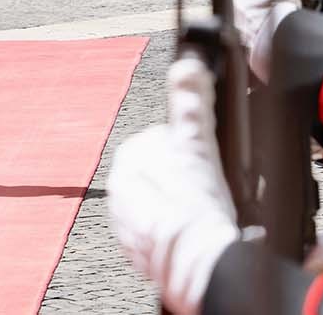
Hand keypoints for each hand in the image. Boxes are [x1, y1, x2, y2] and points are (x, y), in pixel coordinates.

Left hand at [107, 58, 239, 314]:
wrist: (195, 258)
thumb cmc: (197, 203)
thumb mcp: (197, 143)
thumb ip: (190, 102)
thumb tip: (187, 64)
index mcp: (129, 157)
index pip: (159, 140)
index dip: (186, 151)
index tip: (201, 165)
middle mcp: (119, 189)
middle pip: (157, 172)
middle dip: (179, 178)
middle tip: (203, 190)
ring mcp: (124, 221)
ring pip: (156, 203)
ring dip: (175, 205)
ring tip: (198, 213)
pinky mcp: (134, 250)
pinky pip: (154, 232)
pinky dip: (170, 231)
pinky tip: (188, 233)